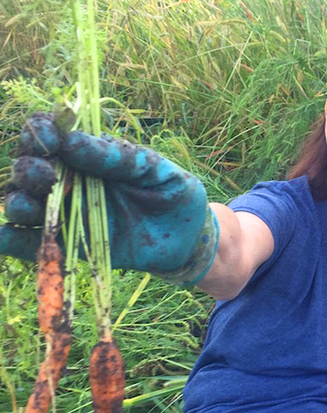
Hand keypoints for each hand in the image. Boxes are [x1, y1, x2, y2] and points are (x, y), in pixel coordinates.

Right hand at [1, 113, 218, 283]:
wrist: (188, 237)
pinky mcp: (72, 246)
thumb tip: (70, 143)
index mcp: (88, 154)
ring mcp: (68, 214)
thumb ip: (117, 157)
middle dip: (29, 168)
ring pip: (23, 204)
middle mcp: (70, 181)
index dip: (40, 131)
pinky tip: (2, 238)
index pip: (48, 134)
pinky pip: (34, 244)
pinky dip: (13, 242)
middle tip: (48, 177)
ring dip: (17, 203)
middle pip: (28, 167)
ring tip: (29, 207)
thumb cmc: (173, 193)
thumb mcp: (153, 168)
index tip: (51, 139)